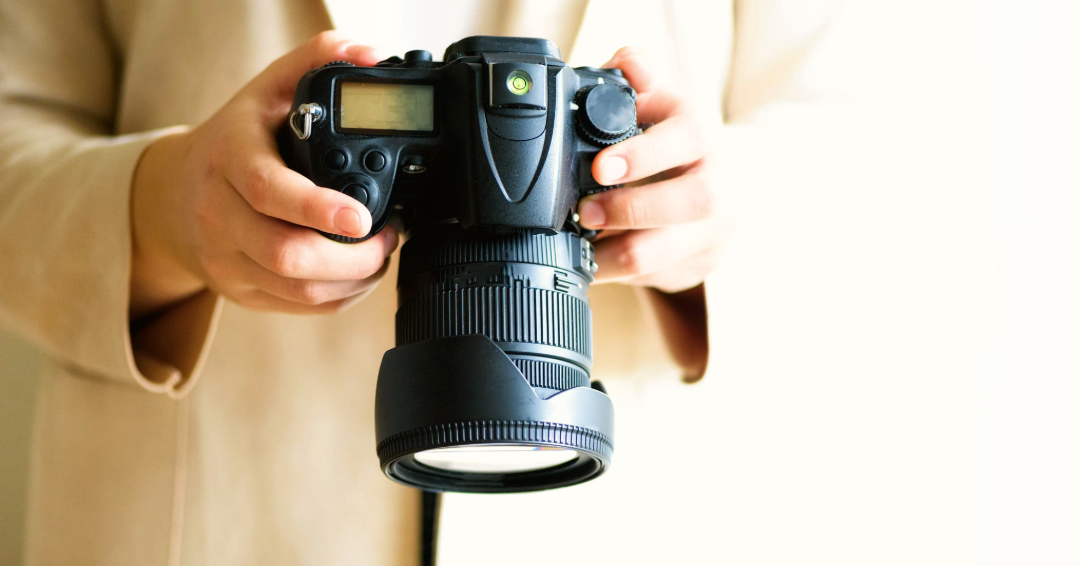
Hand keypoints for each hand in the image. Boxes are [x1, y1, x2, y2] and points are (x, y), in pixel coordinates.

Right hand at [131, 32, 396, 318]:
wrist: (174, 194)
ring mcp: (227, 260)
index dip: (317, 210)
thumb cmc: (234, 140)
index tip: (361, 217)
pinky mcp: (240, 291)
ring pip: (299, 290)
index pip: (268, 192)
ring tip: (380, 252)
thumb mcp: (267, 90)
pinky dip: (341, 295)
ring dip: (354, 278)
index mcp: (229, 160)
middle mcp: (220, 215)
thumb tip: (370, 56)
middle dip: (354, 256)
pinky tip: (359, 273)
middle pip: (288, 255)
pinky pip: (300, 307)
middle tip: (389, 234)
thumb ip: (316, 61)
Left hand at [578, 47, 729, 292]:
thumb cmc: (671, 140)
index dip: (644, 154)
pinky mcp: (702, 262)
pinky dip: (621, 274)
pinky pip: (659, 277)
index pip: (687, 138)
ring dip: (617, 253)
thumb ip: (637, 79)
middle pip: (693, 201)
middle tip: (585, 212)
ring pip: (671, 250)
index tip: (601, 166)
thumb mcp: (656, 103)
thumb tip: (625, 63)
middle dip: (632, 209)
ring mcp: (715, 227)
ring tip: (583, 250)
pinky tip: (596, 267)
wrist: (719, 181)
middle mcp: (719, 180)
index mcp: (701, 134)